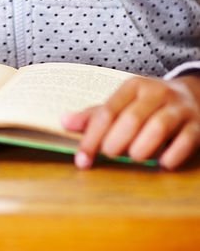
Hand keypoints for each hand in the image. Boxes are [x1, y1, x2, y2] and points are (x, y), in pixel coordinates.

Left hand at [62, 74, 199, 169]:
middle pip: (131, 119)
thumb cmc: (150, 104)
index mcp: (133, 87)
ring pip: (158, 127)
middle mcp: (156, 94)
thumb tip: (64, 121)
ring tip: (133, 158)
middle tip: (109, 155)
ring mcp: (179, 109)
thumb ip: (96, 115)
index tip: (81, 160)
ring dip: (141, 148)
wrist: (195, 94)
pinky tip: (162, 164)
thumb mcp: (124, 103)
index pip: (107, 112)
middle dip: (115, 142)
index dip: (91, 137)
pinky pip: (185, 141)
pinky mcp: (197, 126)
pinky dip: (171, 155)